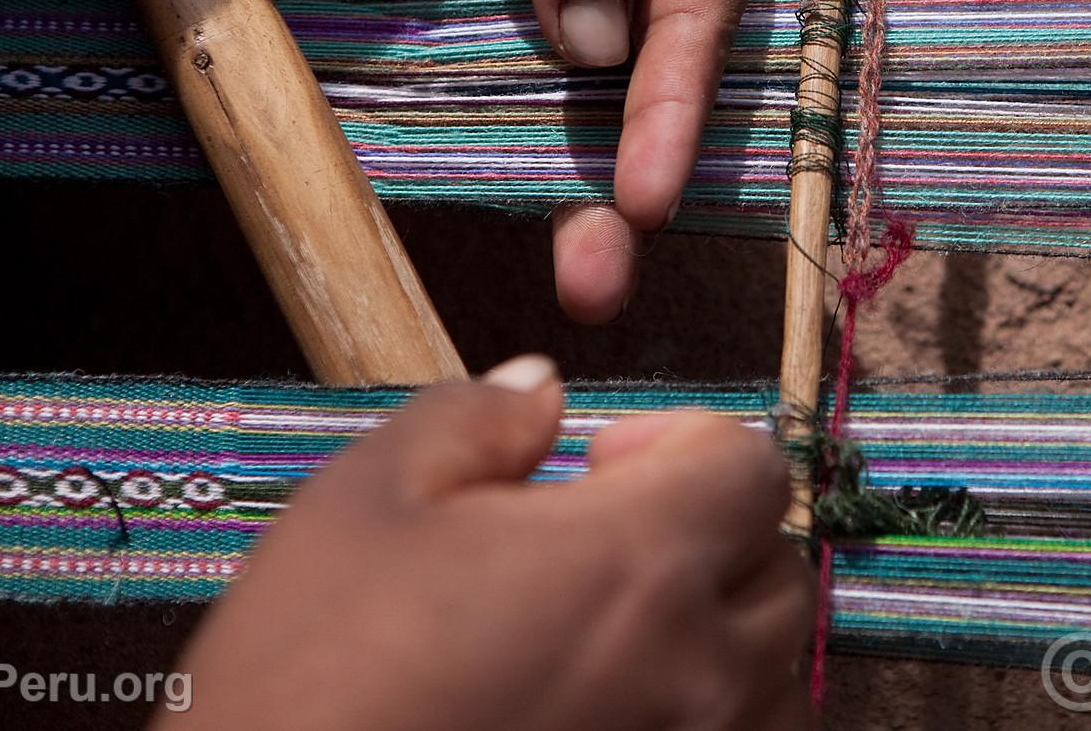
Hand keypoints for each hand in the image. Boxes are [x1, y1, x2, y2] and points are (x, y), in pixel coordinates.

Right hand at [161, 357, 812, 730]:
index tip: (601, 462)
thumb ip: (474, 419)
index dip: (685, 439)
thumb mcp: (364, 501)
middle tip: (608, 540)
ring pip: (777, 678)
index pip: (752, 467)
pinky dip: (712, 717)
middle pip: (782, 572)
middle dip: (713, 532)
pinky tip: (625, 704)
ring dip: (728, 634)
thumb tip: (542, 392)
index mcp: (636, 564)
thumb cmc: (309, 673)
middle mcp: (694, 670)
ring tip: (623, 631)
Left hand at [316, 0, 762, 321]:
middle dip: (630, 170)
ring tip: (565, 260)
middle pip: (651, 70)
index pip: (704, 20)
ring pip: (579, 71)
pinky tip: (495, 168)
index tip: (652, 202)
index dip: (679, 114)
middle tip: (603, 275)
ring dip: (569, 159)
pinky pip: (504, 34)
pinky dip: (502, 98)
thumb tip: (594, 49)